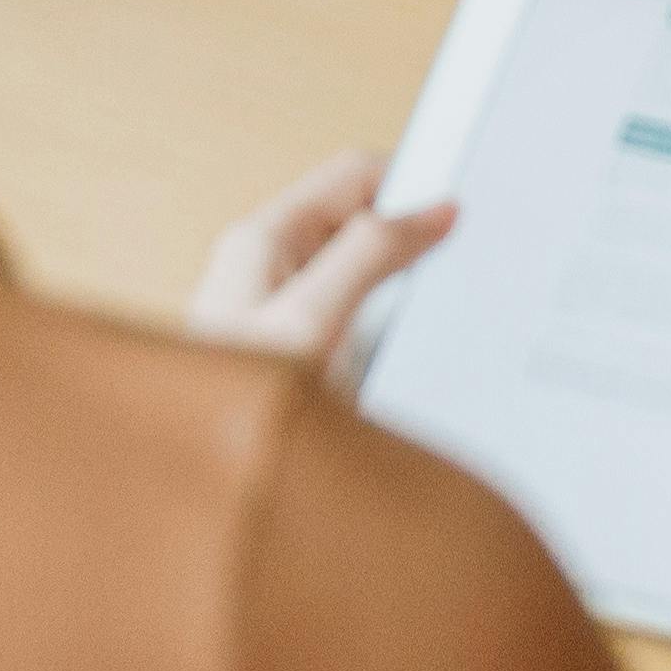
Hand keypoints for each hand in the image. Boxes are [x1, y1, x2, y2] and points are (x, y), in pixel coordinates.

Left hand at [187, 152, 452, 394]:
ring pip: (361, 269)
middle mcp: (267, 267)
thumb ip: (369, 257)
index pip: (353, 175)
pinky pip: (354, 316)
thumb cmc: (227, 414)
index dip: (412, 182)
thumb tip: (432, 212)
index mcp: (262, 240)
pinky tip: (400, 355)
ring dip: (399, 286)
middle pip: (360, 219)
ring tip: (429, 315)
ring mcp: (279, 310)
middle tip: (455, 269)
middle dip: (410, 237)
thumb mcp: (310, 322)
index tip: (465, 212)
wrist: (205, 494)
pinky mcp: (295, 353)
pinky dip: (385, 325)